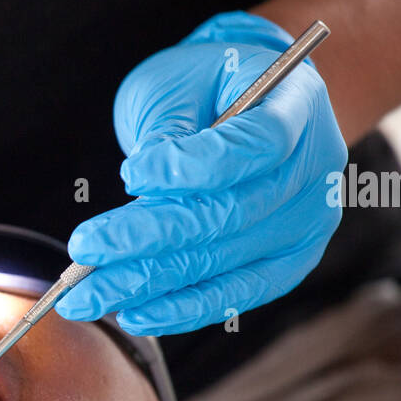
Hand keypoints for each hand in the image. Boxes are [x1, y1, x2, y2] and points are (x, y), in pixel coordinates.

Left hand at [57, 11, 347, 334]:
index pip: (257, 144)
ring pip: (223, 260)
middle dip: (148, 237)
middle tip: (84, 250)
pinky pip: (235, 294)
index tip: (130, 175)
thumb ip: (167, 137)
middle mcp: (315, 168)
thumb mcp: (178, 87)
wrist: (245, 102)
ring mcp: (307, 221)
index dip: (194, 166)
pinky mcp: (288, 263)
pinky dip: (182, 308)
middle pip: (232, 213)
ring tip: (86, 295)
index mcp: (298, 104)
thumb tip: (142, 195)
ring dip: (148, 281)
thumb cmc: (204, 86)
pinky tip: (134, 314)